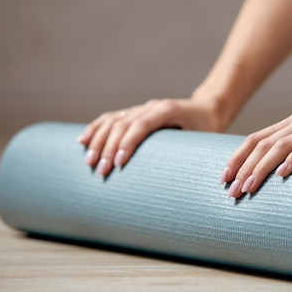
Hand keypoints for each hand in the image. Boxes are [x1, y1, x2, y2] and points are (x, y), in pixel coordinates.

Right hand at [78, 98, 223, 176]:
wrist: (208, 109)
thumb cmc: (208, 129)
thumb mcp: (206, 140)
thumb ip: (194, 155)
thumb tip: (188, 185)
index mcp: (168, 110)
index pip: (142, 125)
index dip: (128, 143)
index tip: (118, 163)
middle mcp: (152, 106)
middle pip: (123, 124)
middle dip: (109, 148)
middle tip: (102, 172)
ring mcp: (142, 108)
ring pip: (113, 121)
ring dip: (98, 141)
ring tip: (89, 163)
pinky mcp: (135, 112)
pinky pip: (111, 118)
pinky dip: (95, 129)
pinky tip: (82, 141)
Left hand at [220, 102, 291, 197]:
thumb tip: (280, 182)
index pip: (257, 139)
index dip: (237, 158)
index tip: (223, 180)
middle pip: (262, 143)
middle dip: (243, 168)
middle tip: (231, 192)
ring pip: (280, 145)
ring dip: (261, 168)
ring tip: (249, 188)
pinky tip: (283, 175)